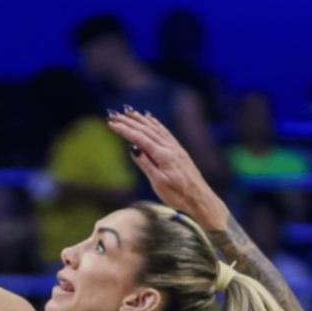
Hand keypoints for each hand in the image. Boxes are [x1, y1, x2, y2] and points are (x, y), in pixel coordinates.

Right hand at [107, 108, 221, 227]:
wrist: (200, 198)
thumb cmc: (178, 195)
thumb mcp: (158, 182)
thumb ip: (145, 163)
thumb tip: (132, 147)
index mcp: (163, 155)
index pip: (140, 138)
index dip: (124, 130)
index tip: (111, 123)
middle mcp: (170, 147)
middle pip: (146, 130)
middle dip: (129, 121)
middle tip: (114, 114)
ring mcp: (175, 147)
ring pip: (155, 128)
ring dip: (141, 119)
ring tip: (128, 111)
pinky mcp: (179, 150)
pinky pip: (164, 131)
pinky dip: (155, 123)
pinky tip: (150, 119)